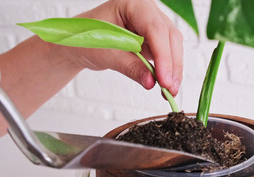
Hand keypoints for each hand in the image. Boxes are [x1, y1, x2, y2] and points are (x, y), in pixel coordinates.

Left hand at [58, 0, 183, 95]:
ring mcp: (153, 24)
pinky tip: (167, 85)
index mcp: (133, 4)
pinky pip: (167, 54)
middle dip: (172, 65)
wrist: (80, 43)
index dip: (163, 56)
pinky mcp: (154, 39)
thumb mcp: (107, 54)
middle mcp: (147, 11)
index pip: (155, 29)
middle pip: (169, 37)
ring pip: (173, 46)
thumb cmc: (88, 39)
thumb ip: (131, 66)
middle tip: (170, 89)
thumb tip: (151, 82)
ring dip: (173, 70)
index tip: (164, 79)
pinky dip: (168, 70)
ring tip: (170, 91)